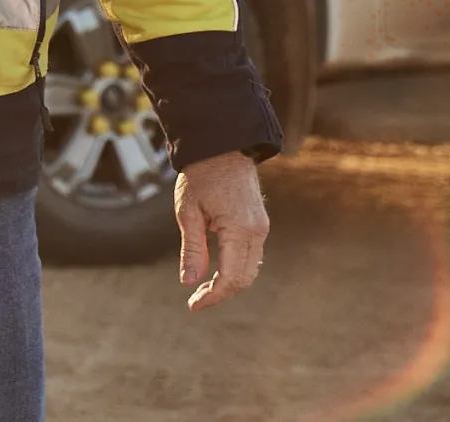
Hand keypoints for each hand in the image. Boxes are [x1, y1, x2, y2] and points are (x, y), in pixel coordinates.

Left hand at [173, 151, 268, 310]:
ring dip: (229, 282)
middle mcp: (256, 231)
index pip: (230, 278)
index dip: (212, 296)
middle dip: (221, 293)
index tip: (193, 305)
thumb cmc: (201, 174)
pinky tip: (216, 268)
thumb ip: (191, 248)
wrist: (222, 145)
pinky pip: (251, 254)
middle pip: (244, 278)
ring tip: (203, 287)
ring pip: (250, 268)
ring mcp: (261, 227)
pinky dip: (236, 267)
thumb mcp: (188, 210)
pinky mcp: (260, 222)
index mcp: (239, 229)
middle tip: (196, 299)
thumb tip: (190, 282)